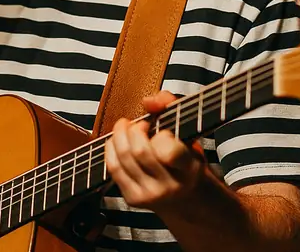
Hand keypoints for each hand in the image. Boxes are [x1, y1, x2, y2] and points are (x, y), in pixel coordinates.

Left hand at [104, 90, 205, 212]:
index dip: (161, 134)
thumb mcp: (187, 131)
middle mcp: (170, 185)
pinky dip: (111, 149)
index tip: (162, 129)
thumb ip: (170, 106)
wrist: (186, 198)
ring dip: (119, 135)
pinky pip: (114, 168)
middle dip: (134, 130)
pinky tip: (117, 141)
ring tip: (127, 128)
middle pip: (139, 151)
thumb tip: (148, 101)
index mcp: (188, 168)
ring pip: (123, 158)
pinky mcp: (133, 199)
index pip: (169, 152)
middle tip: (140, 124)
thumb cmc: (185, 157)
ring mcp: (150, 195)